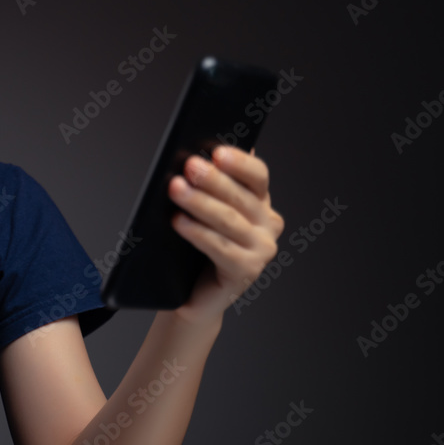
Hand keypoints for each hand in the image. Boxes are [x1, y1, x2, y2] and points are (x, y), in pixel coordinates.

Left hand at [167, 146, 283, 324]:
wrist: (188, 292)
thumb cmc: (192, 247)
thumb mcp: (199, 209)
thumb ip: (206, 184)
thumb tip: (198, 154)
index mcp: (259, 201)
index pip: (257, 175)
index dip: (239, 163)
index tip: (216, 152)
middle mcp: (268, 224)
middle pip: (241, 196)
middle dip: (212, 179)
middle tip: (189, 166)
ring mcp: (262, 249)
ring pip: (229, 220)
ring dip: (200, 202)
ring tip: (176, 189)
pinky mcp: (247, 271)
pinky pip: (221, 248)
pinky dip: (198, 233)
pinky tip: (179, 222)